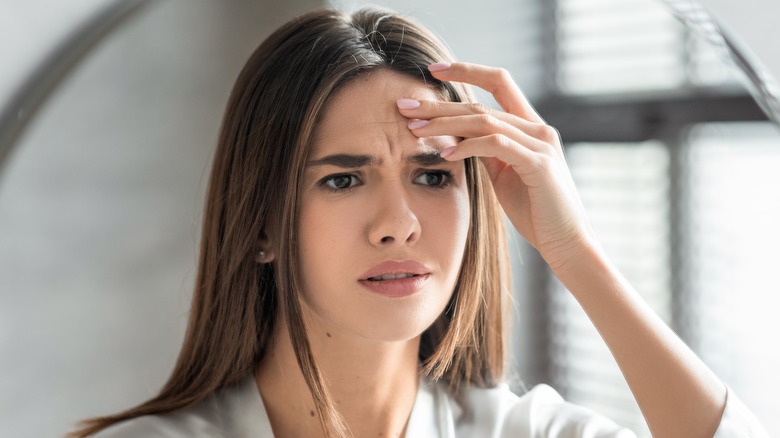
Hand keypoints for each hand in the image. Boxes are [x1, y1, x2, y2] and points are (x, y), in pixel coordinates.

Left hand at [397, 62, 595, 271]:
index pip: (499, 82)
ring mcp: (541, 144)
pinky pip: (496, 145)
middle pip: (481, 105)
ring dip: (445, 124)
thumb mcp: (504, 174)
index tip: (433, 70)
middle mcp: (538, 128)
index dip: (467, 71)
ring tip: (415, 129)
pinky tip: (445, 154)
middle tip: (404, 106)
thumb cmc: (535, 211)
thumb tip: (456, 137)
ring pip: (485, 121)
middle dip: (439, 105)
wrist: (567, 242)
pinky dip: (468, 146)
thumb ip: (486, 151)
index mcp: (531, 126)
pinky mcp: (538, 164)